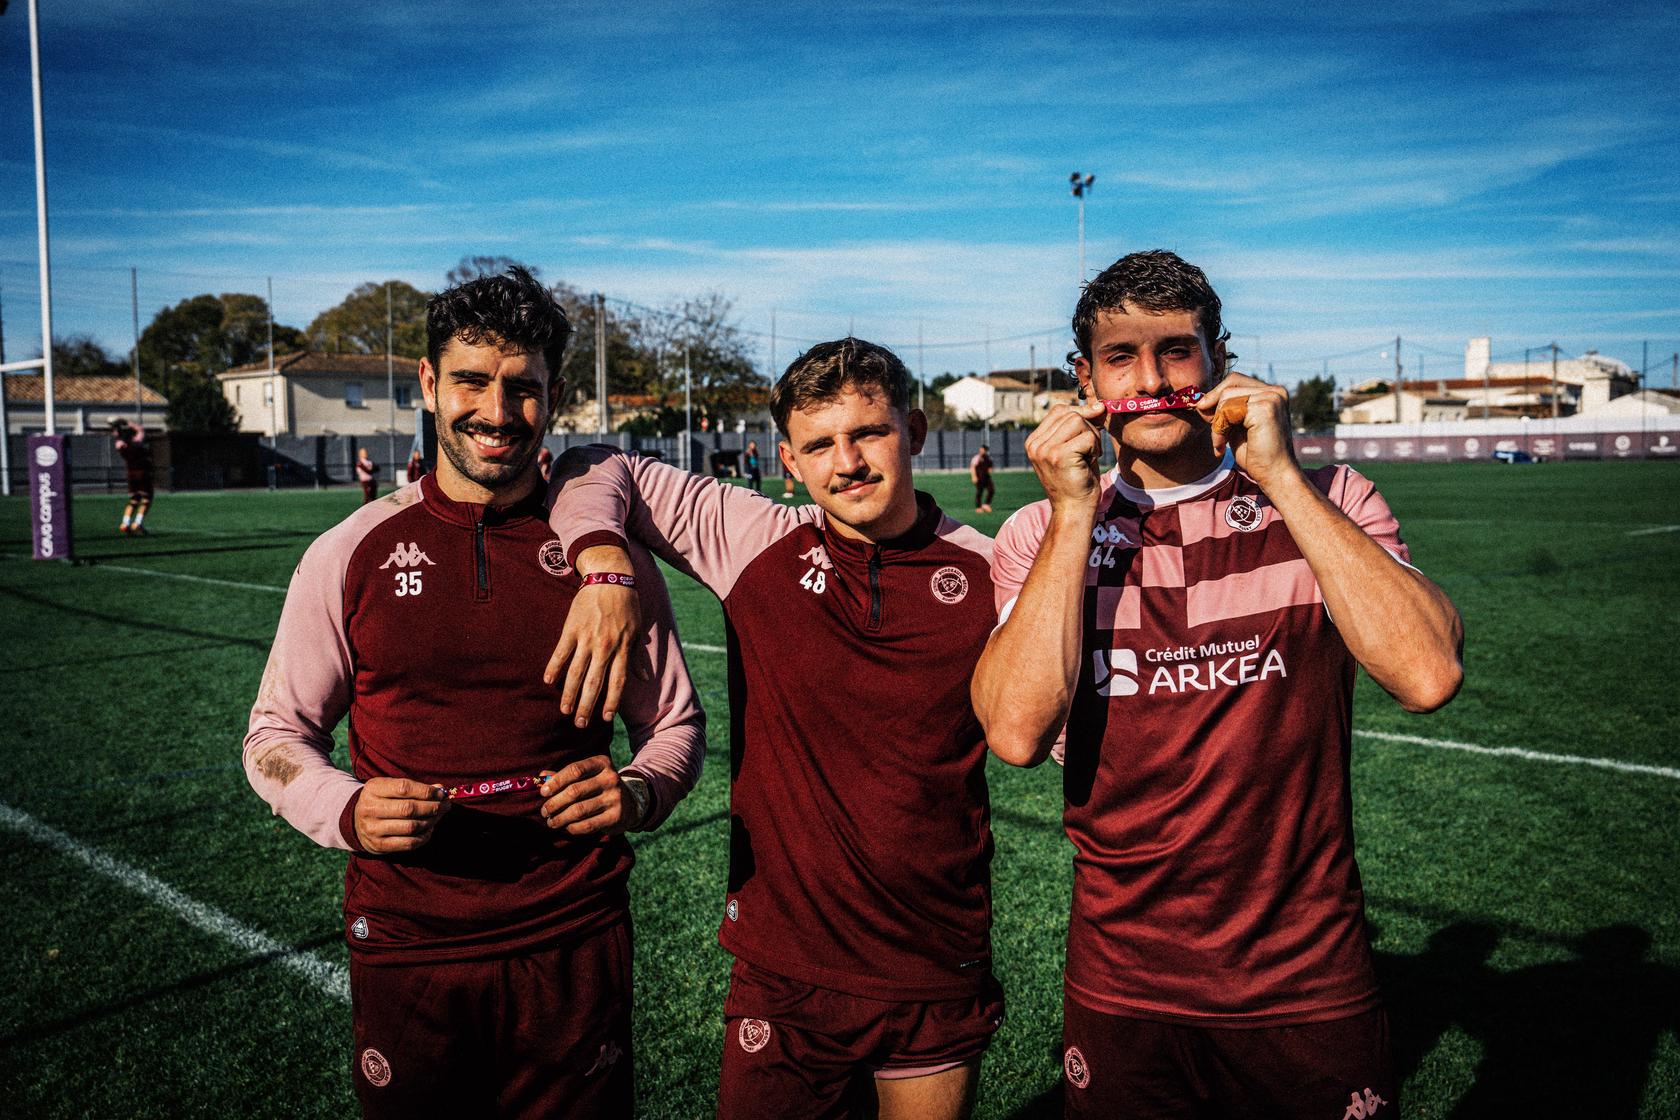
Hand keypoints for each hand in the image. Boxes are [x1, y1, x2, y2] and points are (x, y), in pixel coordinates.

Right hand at [354, 777, 450, 853]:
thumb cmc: (381, 800)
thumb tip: (441, 790)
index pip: (404, 788)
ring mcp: (373, 829)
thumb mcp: (390, 788)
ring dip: (431, 822)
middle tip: (446, 805)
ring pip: (410, 827)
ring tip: (439, 816)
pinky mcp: (378, 845)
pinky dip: (423, 837)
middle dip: (432, 807)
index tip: (441, 793)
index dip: (426, 791)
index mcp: (373, 789)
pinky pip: (408, 843)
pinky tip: (429, 830)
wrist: (355, 822)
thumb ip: (414, 788)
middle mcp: (370, 809)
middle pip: (409, 809)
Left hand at [538, 756, 636, 836]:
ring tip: (551, 821)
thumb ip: (565, 776)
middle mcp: (610, 778)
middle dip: (554, 803)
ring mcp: (615, 797)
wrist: (630, 803)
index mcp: (602, 763)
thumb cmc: (599, 787)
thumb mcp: (587, 776)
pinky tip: (566, 827)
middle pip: (575, 791)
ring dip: (560, 818)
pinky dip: (573, 827)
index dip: (556, 781)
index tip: (543, 792)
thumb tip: (541, 776)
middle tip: (544, 811)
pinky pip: (588, 824)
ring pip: (579, 810)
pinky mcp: (616, 816)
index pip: (575, 770)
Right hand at [543, 545, 644, 727]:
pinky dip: (554, 667)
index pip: (617, 682)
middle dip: (587, 706)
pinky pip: (561, 652)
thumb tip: (644, 680)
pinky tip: (549, 682)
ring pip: (576, 672)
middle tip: (580, 724)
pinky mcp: (571, 628)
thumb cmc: (627, 605)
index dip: (611, 702)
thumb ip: (637, 658)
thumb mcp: (637, 631)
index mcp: (622, 648)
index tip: (604, 719)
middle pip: (594, 682)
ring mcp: (586, 637)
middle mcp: (604, 646)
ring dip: (569, 694)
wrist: (610, 576)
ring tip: (565, 711)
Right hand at [1024, 400, 1107, 513]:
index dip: (1080, 413)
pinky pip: (1087, 437)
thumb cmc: (1077, 481)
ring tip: (1088, 456)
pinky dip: (1095, 448)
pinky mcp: (1059, 456)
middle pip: (1070, 413)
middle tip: (1090, 450)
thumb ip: (1078, 428)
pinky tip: (1089, 463)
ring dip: (1092, 437)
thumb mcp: (1072, 449)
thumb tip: (1099, 406)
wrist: (1074, 511)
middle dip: (1088, 427)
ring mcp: (1044, 450)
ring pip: (1078, 421)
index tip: (1093, 426)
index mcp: (1034, 441)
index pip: (1059, 410)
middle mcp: (1035, 444)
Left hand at [1196, 374, 1297, 491]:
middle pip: (1230, 384)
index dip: (1215, 395)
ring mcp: (1271, 398)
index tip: (1206, 416)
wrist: (1274, 475)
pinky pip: (1227, 410)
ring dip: (1216, 423)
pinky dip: (1218, 429)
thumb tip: (1201, 399)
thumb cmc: (1256, 454)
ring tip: (1219, 443)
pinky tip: (1222, 446)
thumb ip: (1226, 409)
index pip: (1235, 380)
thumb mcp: (1237, 425)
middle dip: (1213, 406)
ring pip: (1226, 398)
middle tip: (1210, 429)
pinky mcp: (1264, 408)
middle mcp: (1275, 391)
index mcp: (1271, 392)